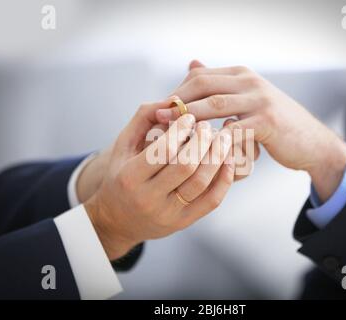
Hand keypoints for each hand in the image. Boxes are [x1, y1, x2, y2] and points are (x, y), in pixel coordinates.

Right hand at [84, 98, 234, 259]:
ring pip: (201, 182)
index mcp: (130, 177)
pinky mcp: (184, 221)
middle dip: (202, 141)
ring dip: (217, 156)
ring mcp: (169, 213)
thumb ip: (144, 118)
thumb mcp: (123, 145)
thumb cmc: (121, 175)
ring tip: (221, 138)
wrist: (118, 219)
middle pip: (186, 166)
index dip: (181, 130)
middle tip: (208, 126)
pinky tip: (227, 159)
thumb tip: (175, 101)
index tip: (190, 117)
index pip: (163, 151)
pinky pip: (212, 200)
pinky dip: (224, 178)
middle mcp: (149, 198)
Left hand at [155, 62, 345, 201]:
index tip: (160, 109)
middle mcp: (249, 82)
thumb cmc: (272, 124)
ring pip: (216, 105)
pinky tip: (199, 148)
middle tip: (157, 117)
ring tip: (170, 131)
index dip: (177, 92)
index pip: (200, 77)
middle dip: (178, 102)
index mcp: (241, 75)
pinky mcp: (267, 122)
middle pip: (203, 86)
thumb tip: (191, 64)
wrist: (309, 142)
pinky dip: (214, 138)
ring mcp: (260, 100)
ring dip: (190, 117)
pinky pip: (233, 129)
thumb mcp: (246, 98)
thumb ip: (220, 83)